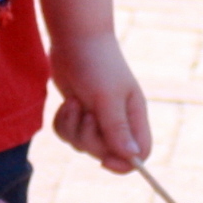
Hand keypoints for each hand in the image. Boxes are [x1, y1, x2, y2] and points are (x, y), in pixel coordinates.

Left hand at [49, 30, 150, 173]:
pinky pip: (67, 135)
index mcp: (134, 116)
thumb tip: (133, 158)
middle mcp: (118, 120)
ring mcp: (97, 117)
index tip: (104, 161)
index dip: (124, 164)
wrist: (74, 37)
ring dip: (72, 128)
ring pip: (82, 145)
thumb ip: (117, 128)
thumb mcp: (106, 97)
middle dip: (88, 138)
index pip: (139, 154)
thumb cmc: (96, 63)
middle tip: (85, 114)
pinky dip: (62, 122)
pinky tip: (66, 103)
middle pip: (105, 152)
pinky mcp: (77, 113)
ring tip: (74, 102)